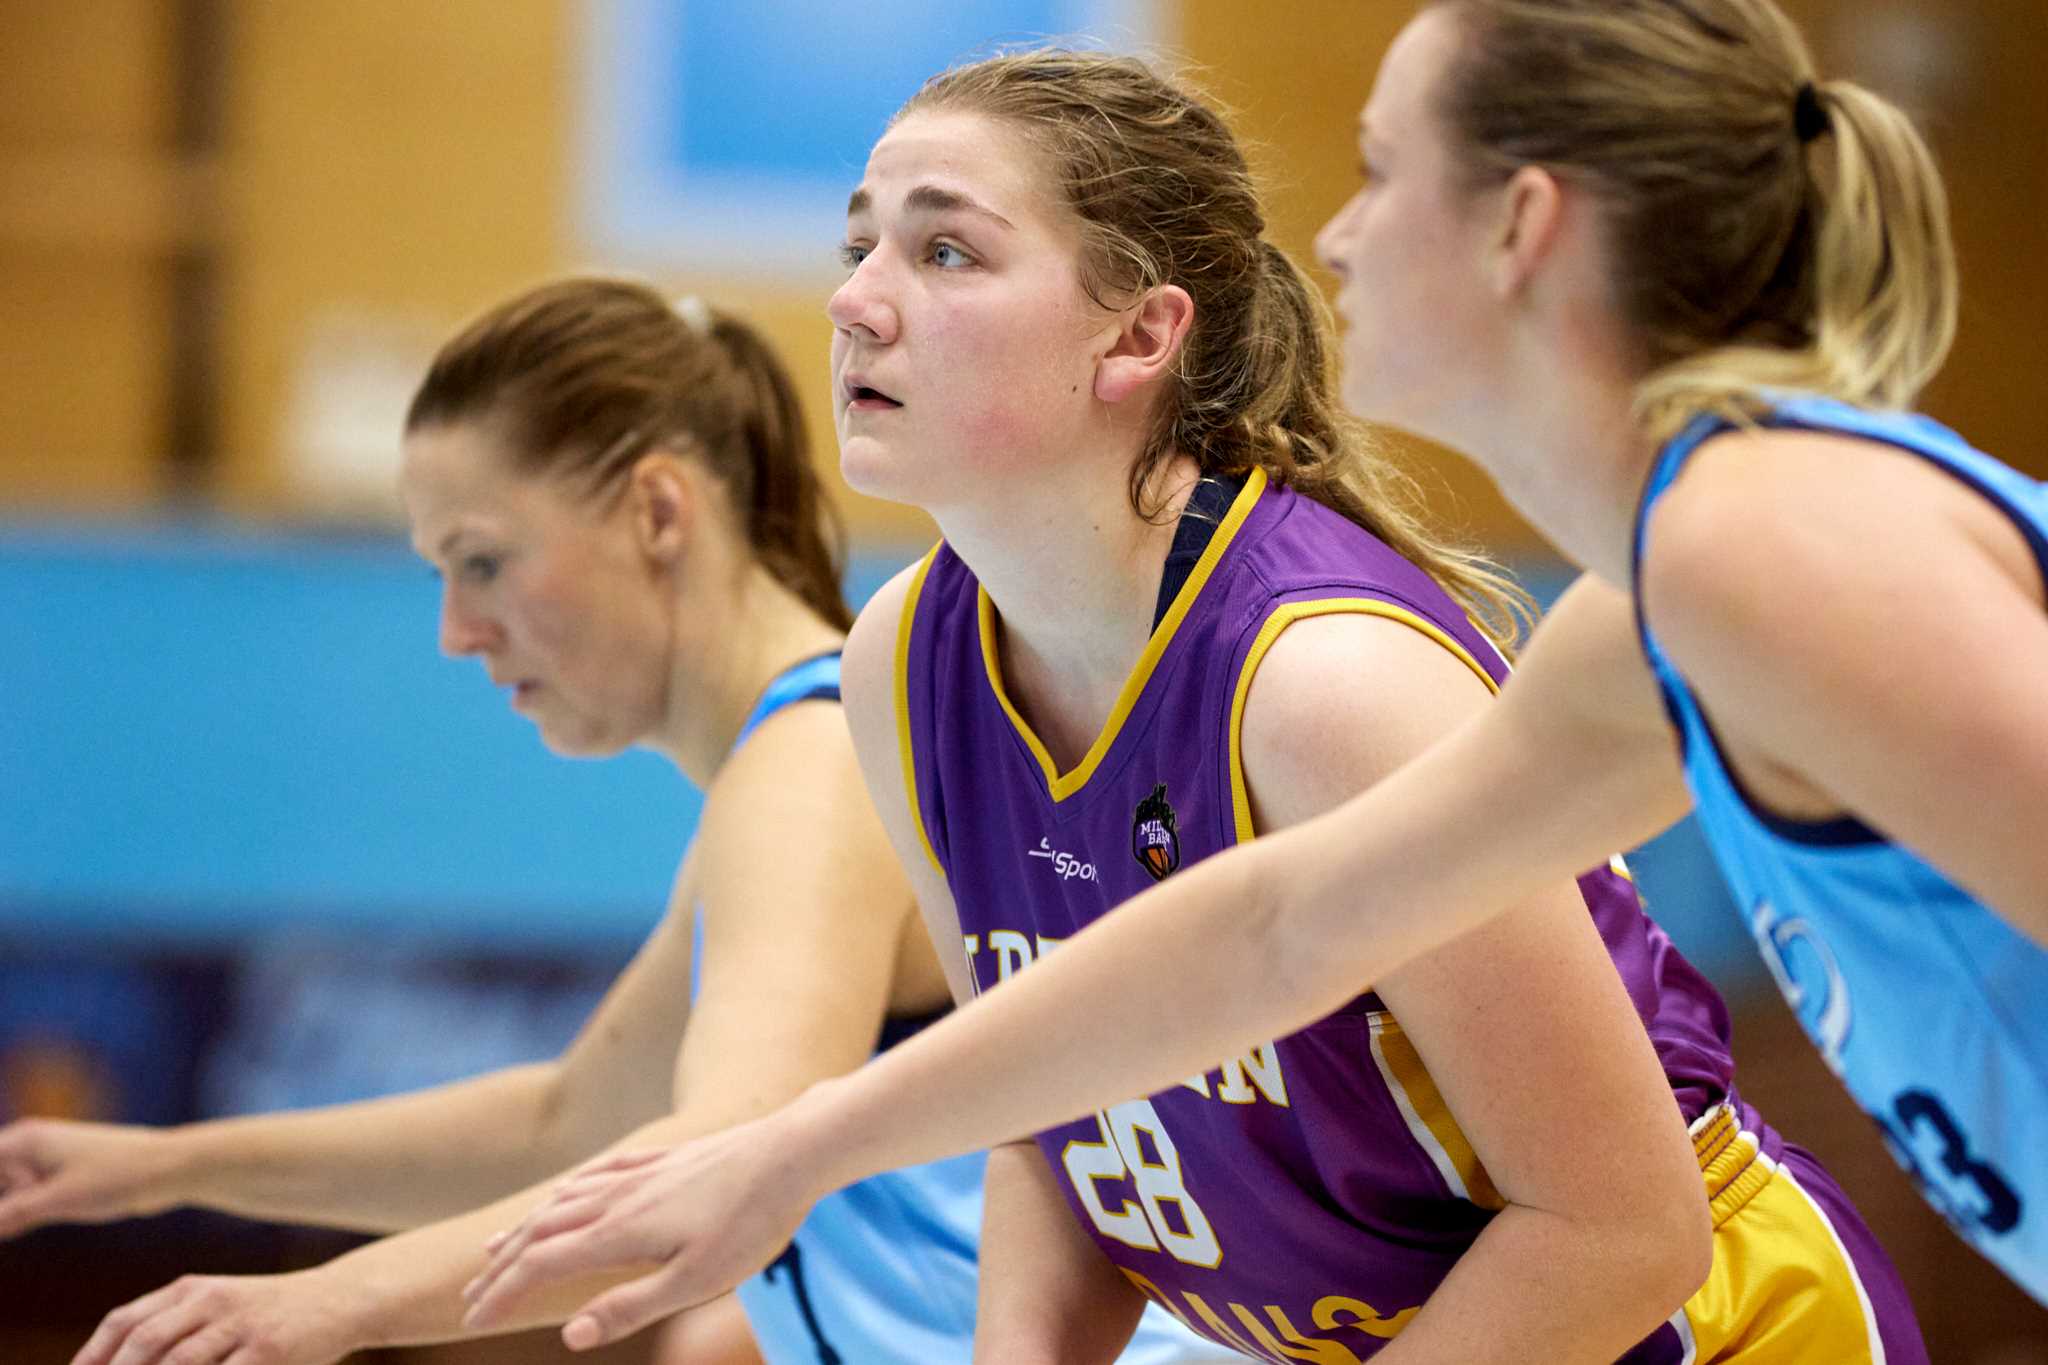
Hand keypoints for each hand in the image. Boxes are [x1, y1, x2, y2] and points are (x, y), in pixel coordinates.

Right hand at [0, 1119, 188, 1240]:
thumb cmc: (118, 1176)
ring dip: (8, 1210)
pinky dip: (19, 1212)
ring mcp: (45, 1160)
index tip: (5, 1216)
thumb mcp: (58, 1200)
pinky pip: (24, 1196)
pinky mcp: (61, 1177)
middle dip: (1, 1205)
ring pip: (6, 1189)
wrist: (170, 1168)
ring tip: (32, 1216)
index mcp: (23, 1140)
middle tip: (24, 1215)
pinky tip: (25, 1225)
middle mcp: (30, 1145)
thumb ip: (10, 1213)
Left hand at [70, 1268, 362, 1364]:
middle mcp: (212, 1301)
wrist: (338, 1300)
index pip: (125, 1321)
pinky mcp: (269, 1348)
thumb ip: (173, 1326)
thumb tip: (117, 1359)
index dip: (92, 1355)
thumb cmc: (267, 1310)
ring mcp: (241, 1324)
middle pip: (145, 1342)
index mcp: (192, 1289)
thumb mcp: (219, 1304)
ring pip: (180, 1362)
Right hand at [461, 1113, 814, 1351]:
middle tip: (470, 1294)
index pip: (540, 1266)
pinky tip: (565, 1192)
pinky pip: (596, 1173)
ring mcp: (640, 1172)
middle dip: (501, 1267)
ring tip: (497, 1246)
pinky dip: (565, 1191)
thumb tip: (570, 1335)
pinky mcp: (663, 1157)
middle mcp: (618, 1197)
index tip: (473, 1321)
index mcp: (619, 1232)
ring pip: (563, 1200)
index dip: (502, 1295)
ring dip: (525, 1228)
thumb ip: (631, 1307)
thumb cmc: (751, 1222)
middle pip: (540, 1233)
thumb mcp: (696, 1281)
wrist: (791, 1150)